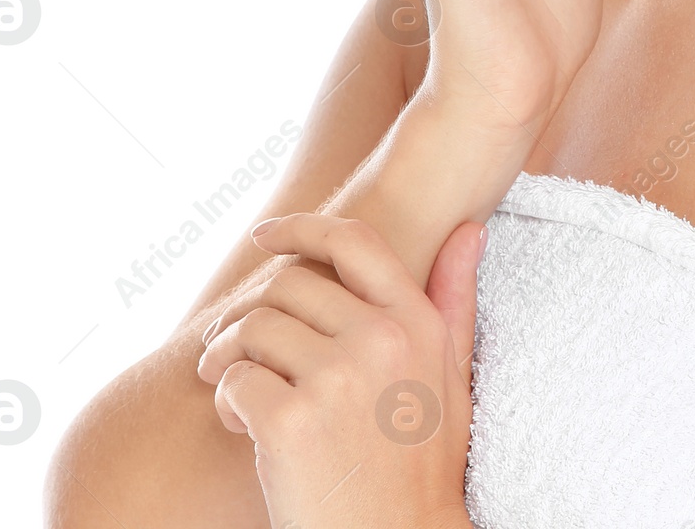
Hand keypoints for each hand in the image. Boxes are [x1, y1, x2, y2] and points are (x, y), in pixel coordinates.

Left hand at [197, 213, 481, 528]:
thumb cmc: (422, 465)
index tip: (265, 236)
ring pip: (252, 329)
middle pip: (288, 286)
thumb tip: (468, 228)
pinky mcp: (291, 422)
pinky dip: (225, 401)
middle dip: (251, 313)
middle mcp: (381, 340)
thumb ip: (456, 299)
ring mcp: (336, 380)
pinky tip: (241, 425)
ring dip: (227, 355)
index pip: (352, 241)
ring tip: (230, 383)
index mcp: (418, 322)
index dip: (301, 229)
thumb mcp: (454, 377)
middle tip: (231, 345)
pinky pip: (234, 382)